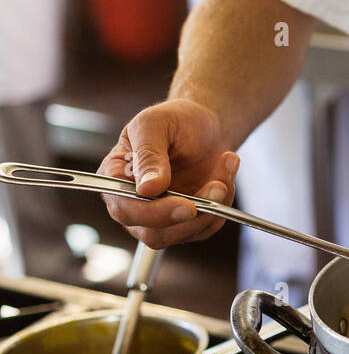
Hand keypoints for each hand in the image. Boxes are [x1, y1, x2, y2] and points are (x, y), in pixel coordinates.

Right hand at [99, 98, 239, 248]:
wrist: (202, 126)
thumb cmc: (173, 120)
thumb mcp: (155, 124)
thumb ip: (148, 154)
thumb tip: (147, 189)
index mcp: (116, 179)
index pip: (125, 209)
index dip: (154, 213)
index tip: (187, 205)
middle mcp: (134, 205)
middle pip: (153, 233)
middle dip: (192, 214)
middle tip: (218, 185)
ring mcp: (160, 217)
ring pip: (185, 232)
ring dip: (213, 203)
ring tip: (227, 162)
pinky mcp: (186, 221)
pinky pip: (207, 225)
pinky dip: (223, 201)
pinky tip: (225, 173)